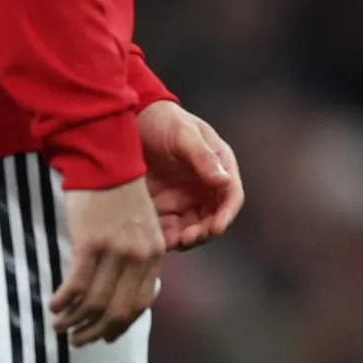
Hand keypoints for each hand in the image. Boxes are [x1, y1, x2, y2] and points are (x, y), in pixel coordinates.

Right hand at [51, 176, 163, 345]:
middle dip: (95, 331)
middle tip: (77, 340)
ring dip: (74, 321)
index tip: (105, 337)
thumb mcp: (142, 227)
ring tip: (59, 326)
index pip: (141, 303)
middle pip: (118, 310)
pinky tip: (53, 305)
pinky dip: (63, 301)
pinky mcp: (91, 243)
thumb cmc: (120, 195)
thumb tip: (127, 292)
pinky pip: (76, 285)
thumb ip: (139, 258)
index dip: (121, 325)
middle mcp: (139, 256)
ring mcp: (116, 251)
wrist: (106, 162)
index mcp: (155, 253)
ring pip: (95, 302)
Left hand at [140, 100, 243, 250]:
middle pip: (213, 218)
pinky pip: (168, 230)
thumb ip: (202, 157)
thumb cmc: (163, 121)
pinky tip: (156, 241)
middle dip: (205, 232)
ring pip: (193, 228)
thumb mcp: (184, 134)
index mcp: (219, 166)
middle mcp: (205, 187)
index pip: (231, 196)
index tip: (216, 227)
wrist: (130, 121)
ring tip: (173, 242)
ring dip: (187, 239)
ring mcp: (184, 199)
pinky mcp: (162, 208)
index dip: (226, 214)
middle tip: (189, 238)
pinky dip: (165, 239)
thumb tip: (223, 180)